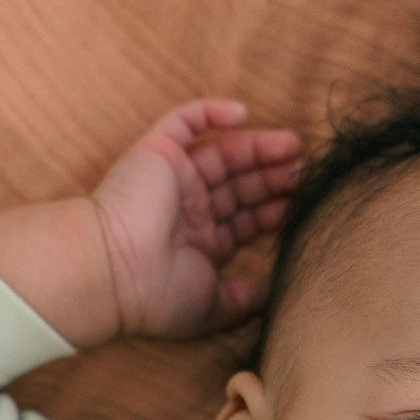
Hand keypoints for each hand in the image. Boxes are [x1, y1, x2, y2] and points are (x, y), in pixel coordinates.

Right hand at [89, 98, 303, 341]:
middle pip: (240, 185)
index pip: (243, 220)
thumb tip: (267, 294)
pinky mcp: (157, 152)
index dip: (272, 210)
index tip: (302, 203)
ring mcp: (173, 179)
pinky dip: (212, 112)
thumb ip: (241, 300)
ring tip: (293, 146)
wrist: (114, 270)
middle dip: (272, 177)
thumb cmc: (158, 294)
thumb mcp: (210, 306)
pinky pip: (185, 121)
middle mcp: (187, 210)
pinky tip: (244, 115)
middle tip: (306, 171)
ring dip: (258, 146)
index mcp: (198, 244)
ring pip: (223, 152)